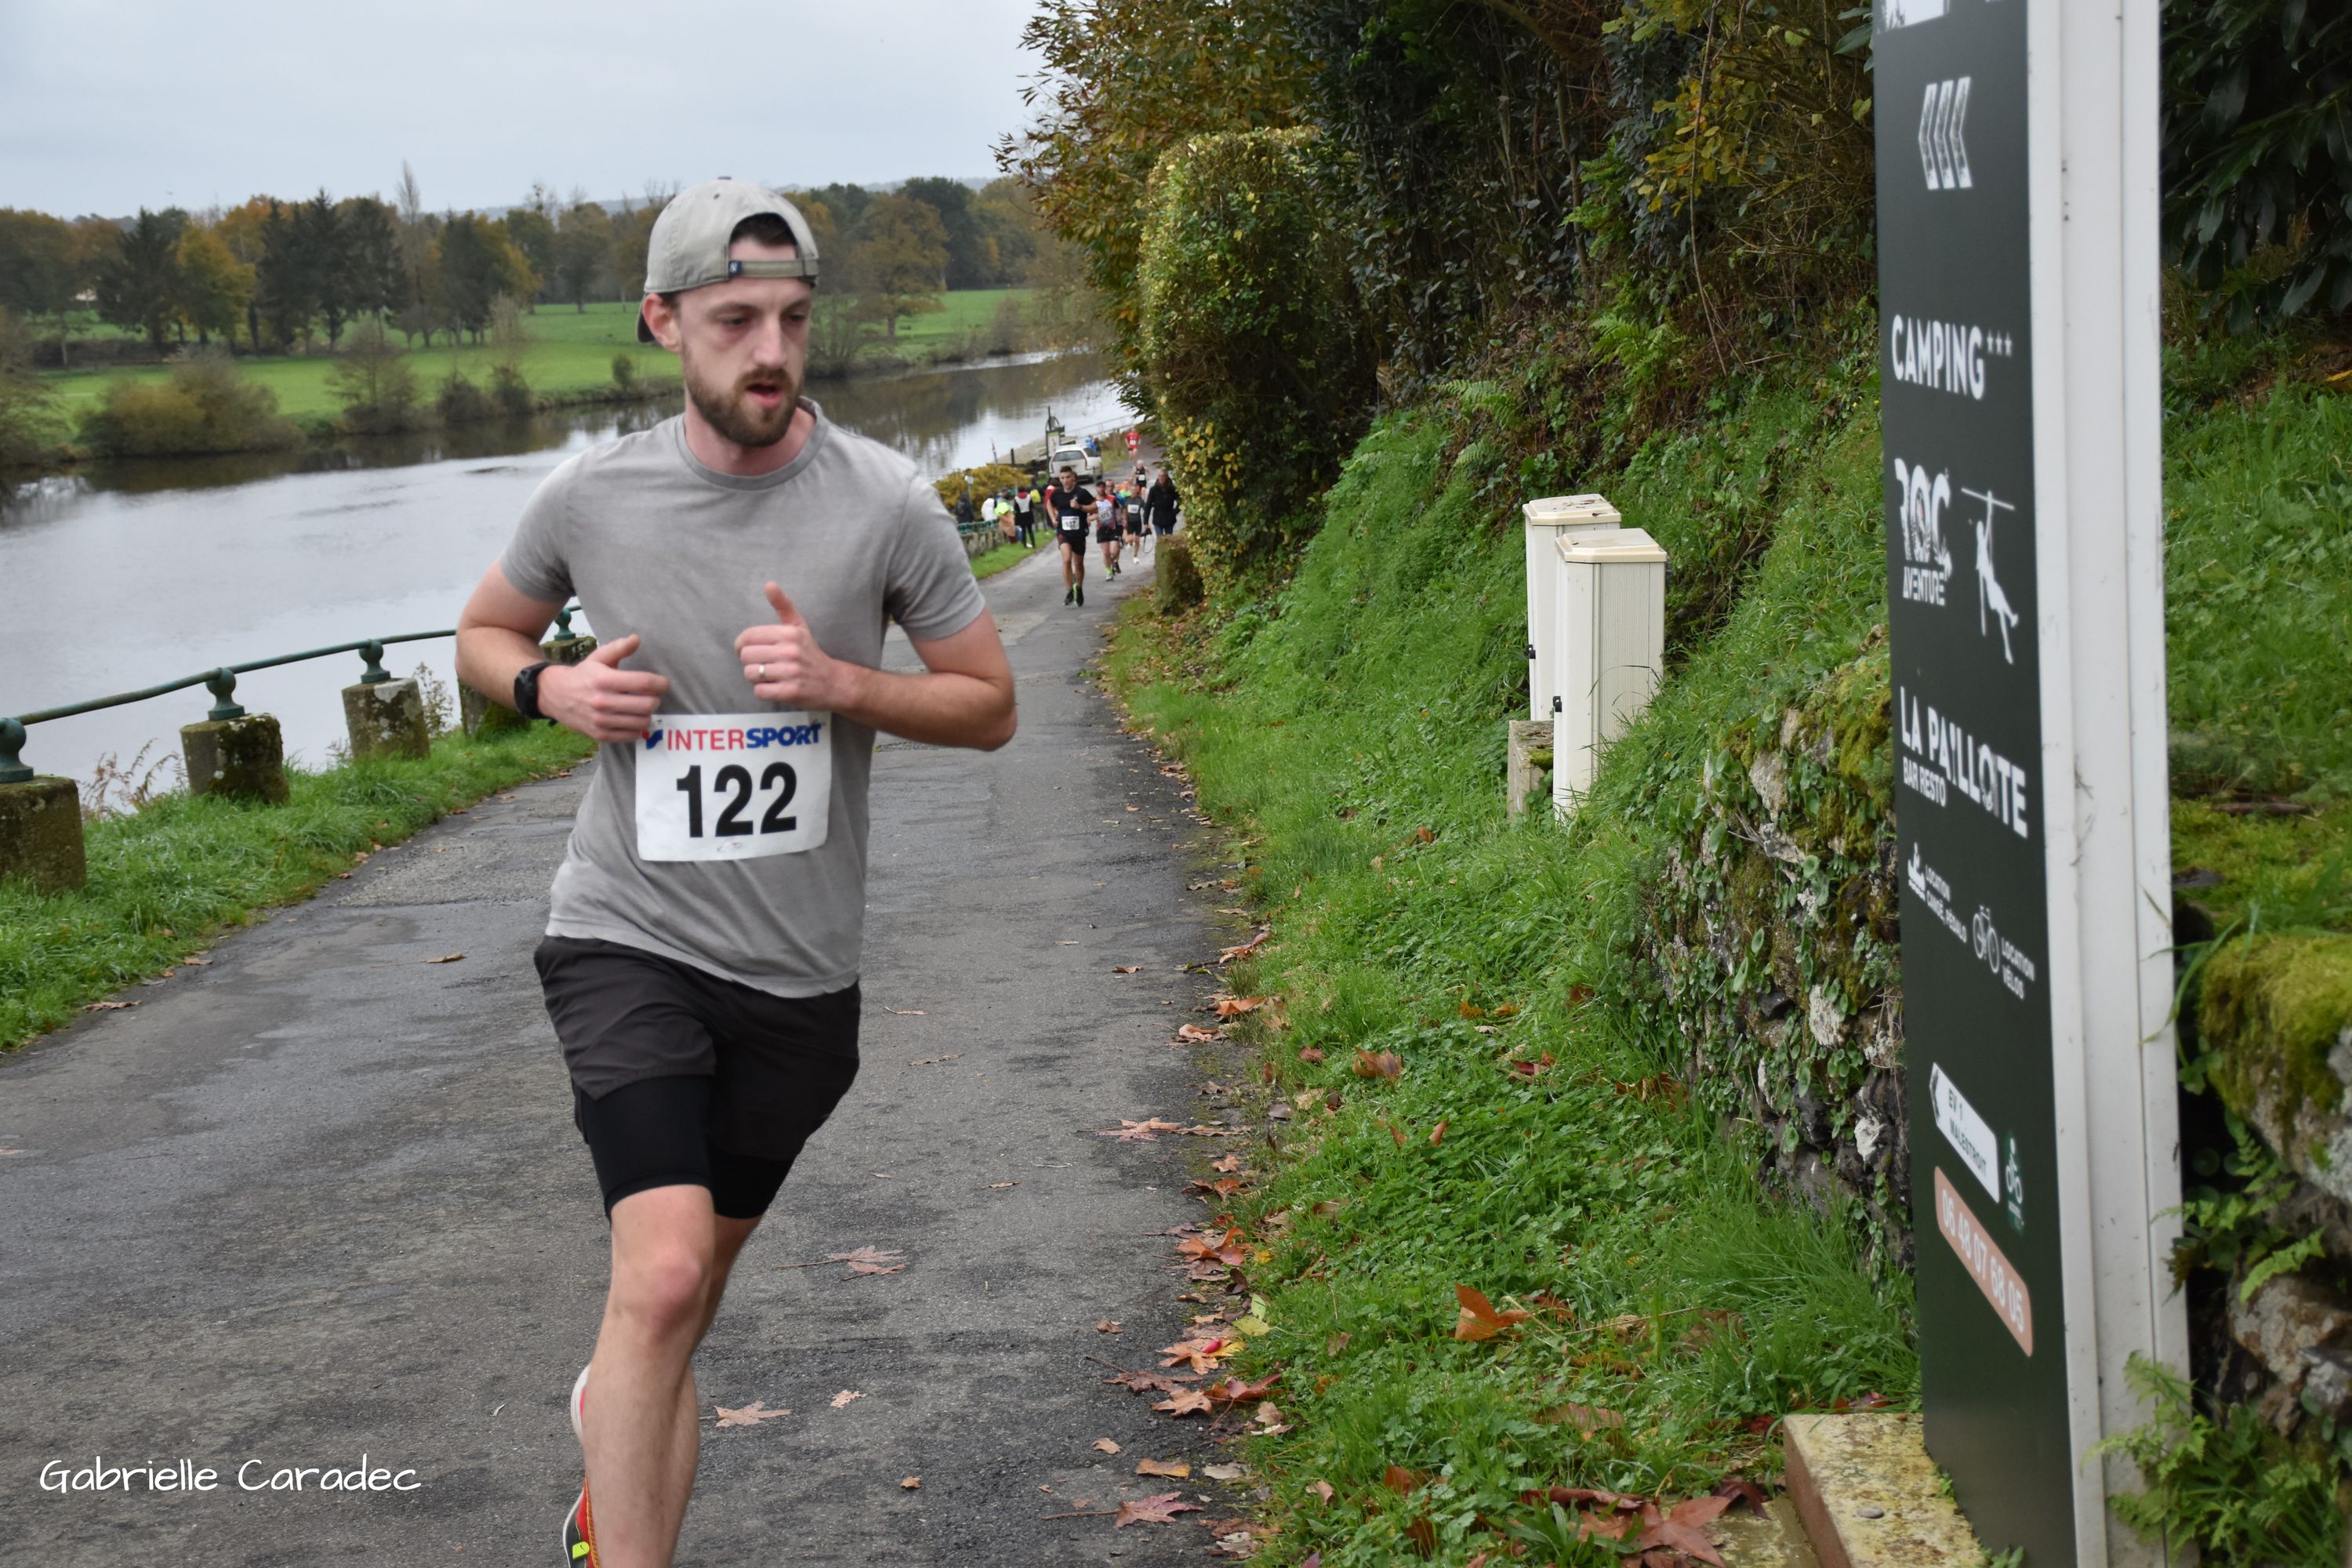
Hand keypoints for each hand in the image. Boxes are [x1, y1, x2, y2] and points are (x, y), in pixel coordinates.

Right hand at [537, 635, 669, 742]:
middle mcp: (603, 702)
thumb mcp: (598, 657)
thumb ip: (619, 648)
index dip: (660, 683)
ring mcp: (601, 721)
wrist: (555, 695)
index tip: (663, 683)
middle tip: (651, 696)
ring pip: (641, 722)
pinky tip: (632, 719)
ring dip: (647, 714)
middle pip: (646, 705)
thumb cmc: (583, 675)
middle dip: (655, 699)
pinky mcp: (600, 735)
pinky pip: (631, 735)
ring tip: (641, 707)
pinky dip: (637, 728)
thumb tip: (636, 639)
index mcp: (604, 680)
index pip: (643, 683)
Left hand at [734, 582, 852, 709]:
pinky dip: (764, 691)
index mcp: (789, 633)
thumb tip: (768, 584)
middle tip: (764, 665)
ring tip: (770, 676)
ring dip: (756, 678)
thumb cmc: (810, 653)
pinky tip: (775, 687)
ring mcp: (791, 673)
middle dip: (751, 662)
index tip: (749, 650)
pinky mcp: (790, 692)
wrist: (833, 682)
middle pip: (746, 656)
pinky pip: (760, 692)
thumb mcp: (798, 626)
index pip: (748, 636)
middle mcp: (790, 651)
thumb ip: (783, 605)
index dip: (742, 645)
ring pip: (751, 674)